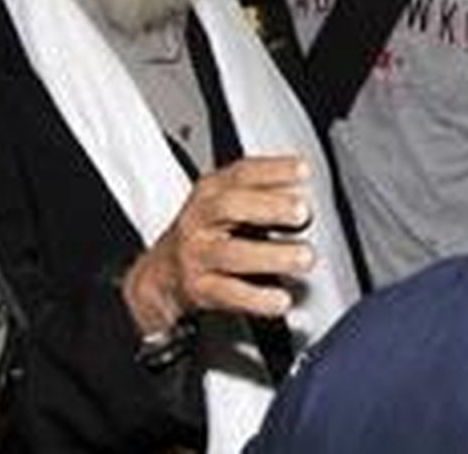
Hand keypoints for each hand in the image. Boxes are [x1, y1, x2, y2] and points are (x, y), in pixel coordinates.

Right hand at [121, 155, 314, 334]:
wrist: (163, 274)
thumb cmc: (205, 234)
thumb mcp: (227, 204)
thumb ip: (263, 195)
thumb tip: (299, 194)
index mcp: (209, 192)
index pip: (240, 174)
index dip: (272, 170)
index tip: (302, 170)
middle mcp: (198, 220)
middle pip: (227, 207)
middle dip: (268, 207)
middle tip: (302, 213)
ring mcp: (196, 254)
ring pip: (230, 254)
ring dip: (271, 255)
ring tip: (304, 256)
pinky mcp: (199, 289)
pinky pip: (229, 294)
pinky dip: (257, 298)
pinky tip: (280, 298)